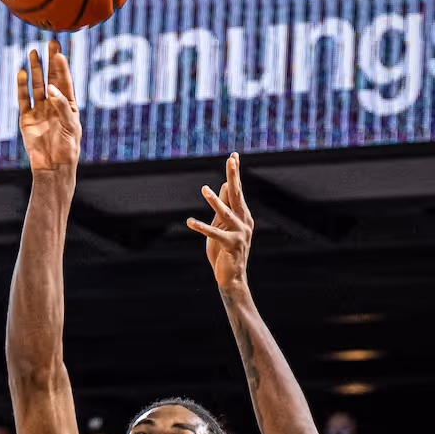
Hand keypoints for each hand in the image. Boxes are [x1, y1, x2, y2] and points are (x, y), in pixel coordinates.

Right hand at [17, 42, 81, 171]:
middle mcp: (54, 105)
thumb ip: (62, 105)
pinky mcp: (26, 118)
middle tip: (49, 43)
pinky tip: (21, 72)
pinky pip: (23, 99)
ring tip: (32, 52)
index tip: (59, 52)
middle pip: (51, 78)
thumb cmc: (68, 148)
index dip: (62, 67)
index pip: (65, 82)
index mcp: (68, 105)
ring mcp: (39, 110)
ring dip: (35, 69)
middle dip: (50, 61)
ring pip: (36, 85)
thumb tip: (51, 89)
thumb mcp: (70, 125)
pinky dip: (22, 86)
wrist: (53, 166)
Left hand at [185, 153, 253, 289]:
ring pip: (226, 213)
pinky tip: (190, 221)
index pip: (237, 190)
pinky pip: (214, 234)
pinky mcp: (230, 245)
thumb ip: (224, 206)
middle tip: (231, 159)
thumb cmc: (225, 251)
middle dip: (233, 176)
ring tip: (204, 189)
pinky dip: (201, 227)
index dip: (235, 173)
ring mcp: (240, 234)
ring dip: (215, 201)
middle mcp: (244, 221)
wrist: (232, 278)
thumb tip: (224, 185)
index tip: (233, 155)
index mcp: (242, 215)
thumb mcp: (223, 225)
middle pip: (237, 195)